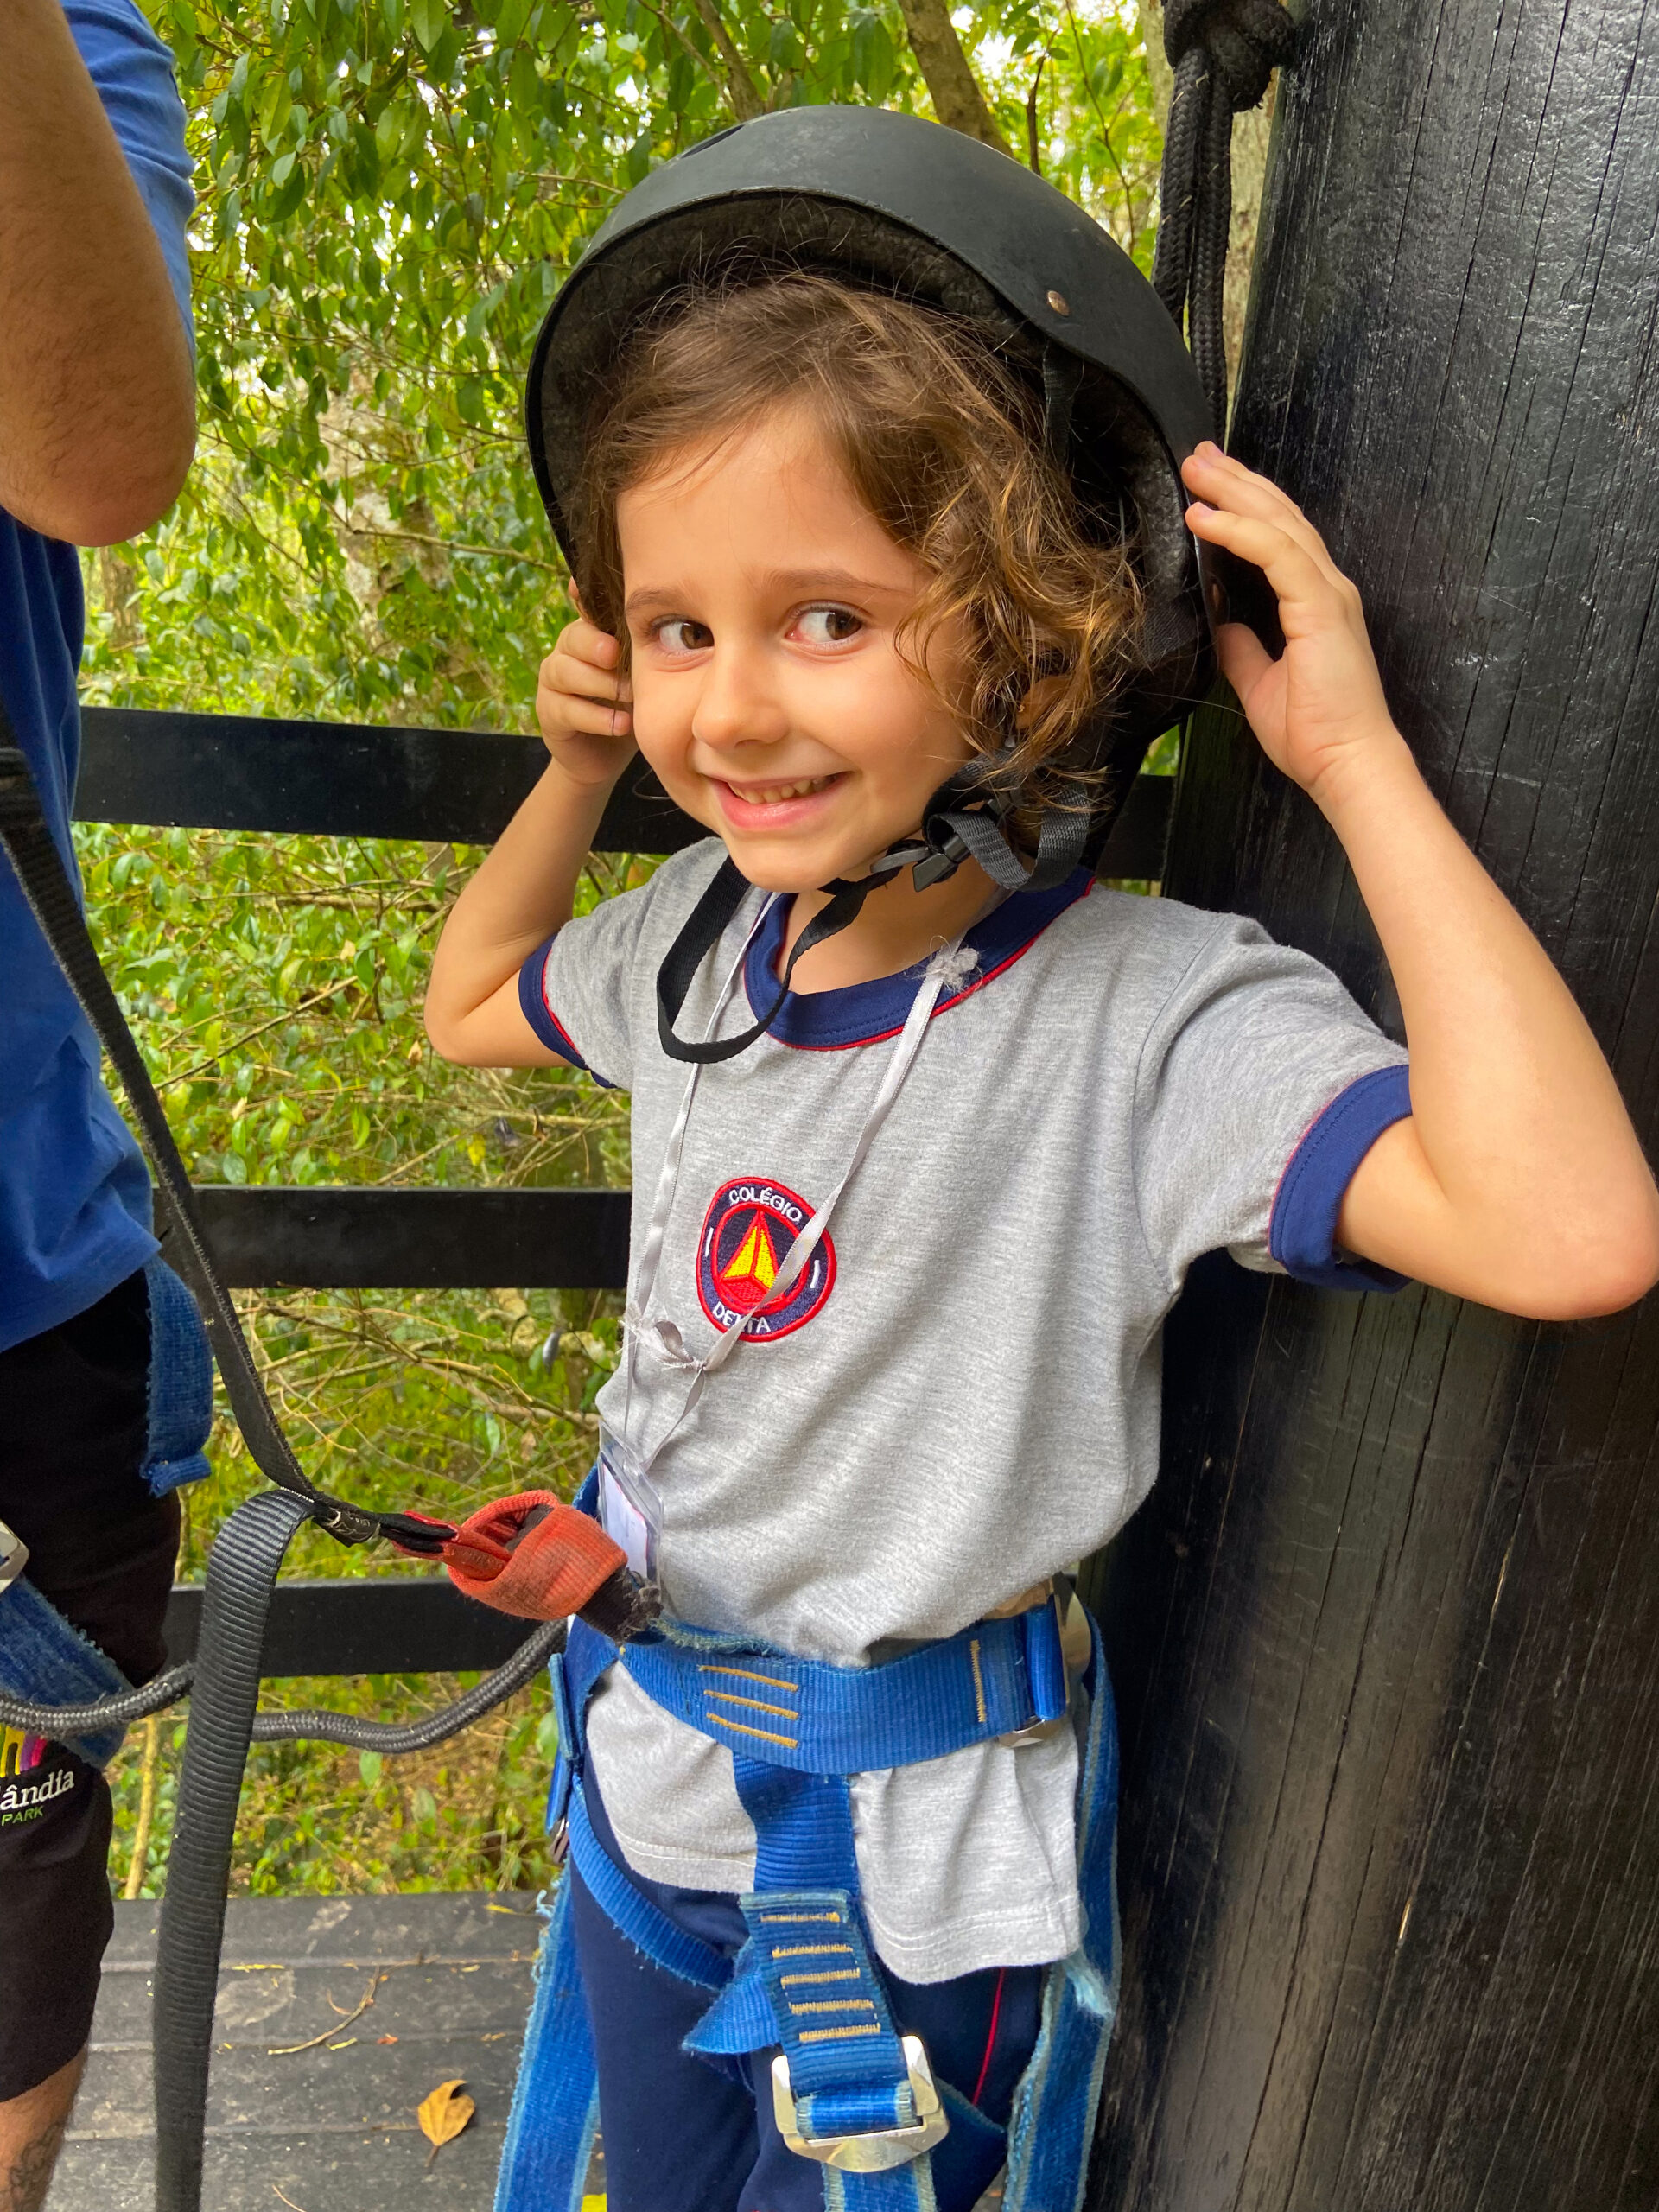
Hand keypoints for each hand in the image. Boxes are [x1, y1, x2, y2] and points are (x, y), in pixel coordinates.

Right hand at [534, 601, 635, 789]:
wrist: (606, 757)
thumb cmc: (630, 707)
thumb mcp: (643, 678)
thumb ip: (649, 654)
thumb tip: (677, 635)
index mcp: (591, 635)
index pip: (585, 609)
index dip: (582, 594)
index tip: (583, 588)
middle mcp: (567, 652)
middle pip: (573, 637)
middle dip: (595, 645)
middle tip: (617, 655)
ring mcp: (553, 682)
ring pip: (565, 672)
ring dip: (600, 684)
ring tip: (629, 698)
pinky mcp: (548, 713)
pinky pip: (566, 709)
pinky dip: (596, 717)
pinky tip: (621, 725)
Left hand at [1181, 444, 1401, 803]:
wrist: (1346, 764)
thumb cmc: (1315, 734)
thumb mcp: (1259, 684)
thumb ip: (1242, 648)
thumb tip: (1223, 623)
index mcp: (1315, 602)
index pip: (1278, 536)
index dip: (1243, 505)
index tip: (1206, 486)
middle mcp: (1326, 587)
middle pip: (1278, 516)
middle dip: (1236, 482)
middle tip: (1197, 456)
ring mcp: (1328, 593)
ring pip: (1278, 523)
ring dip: (1233, 492)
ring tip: (1195, 470)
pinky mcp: (1321, 607)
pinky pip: (1276, 553)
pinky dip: (1238, 530)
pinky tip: (1204, 516)